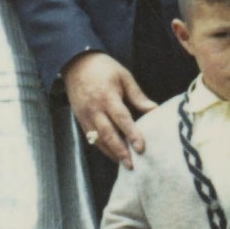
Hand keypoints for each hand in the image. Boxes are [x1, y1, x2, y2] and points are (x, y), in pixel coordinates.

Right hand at [63, 51, 154, 166]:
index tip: (141, 148)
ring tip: (123, 164)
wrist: (75, 63)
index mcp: (107, 96)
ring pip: (98, 139)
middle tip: (132, 165)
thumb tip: (154, 110)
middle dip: (120, 151)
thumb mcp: (124, 76)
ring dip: (111, 153)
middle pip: (108, 134)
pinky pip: (91, 137)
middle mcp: (94, 109)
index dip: (132, 134)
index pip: (121, 119)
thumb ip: (138, 96)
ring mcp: (85, 115)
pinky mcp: (80, 119)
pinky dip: (102, 147)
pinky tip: (112, 154)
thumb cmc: (103, 68)